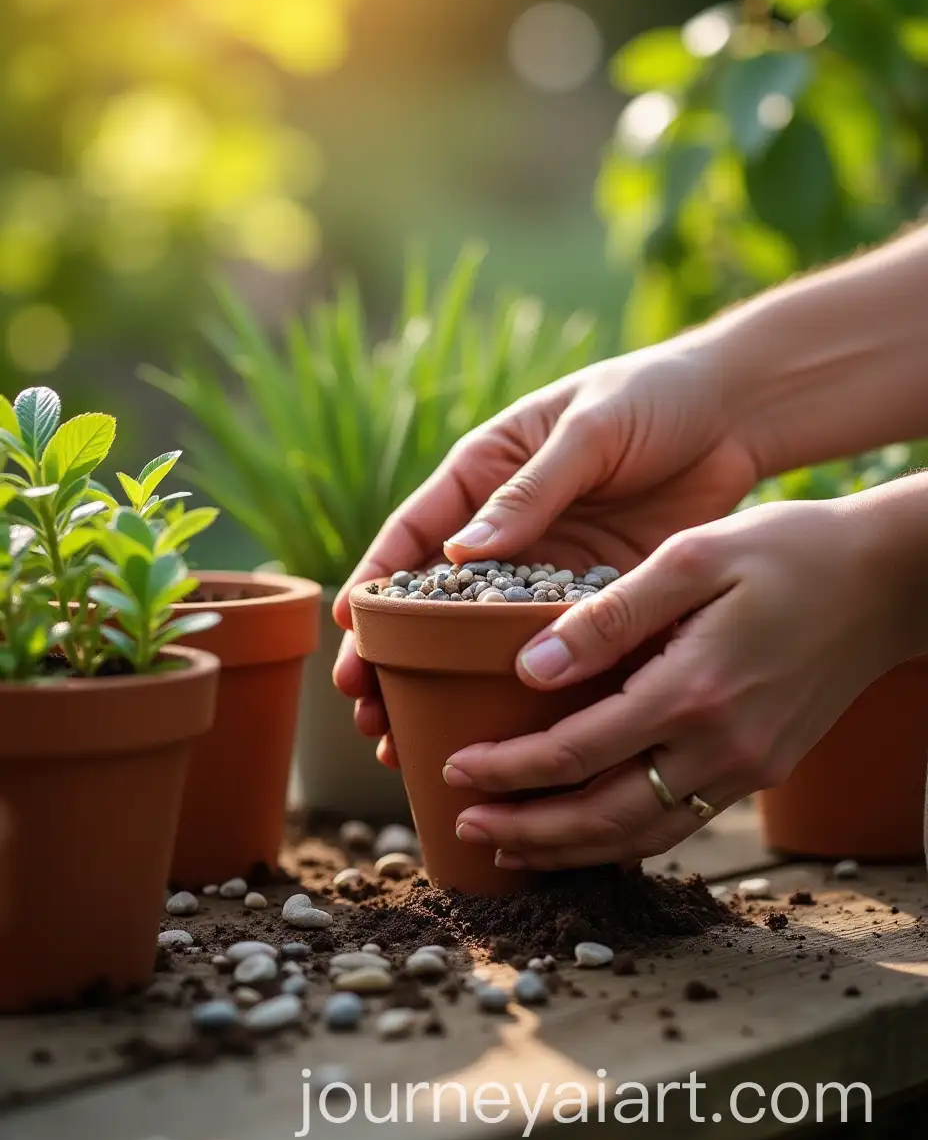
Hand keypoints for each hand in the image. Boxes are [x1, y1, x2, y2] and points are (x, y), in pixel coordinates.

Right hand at [333, 337, 761, 766]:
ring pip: (481, 636)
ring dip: (446, 688)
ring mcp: (547, 567)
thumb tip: (461, 554)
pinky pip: (551, 644)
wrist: (735, 414)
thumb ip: (530, 490)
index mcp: (484, 473)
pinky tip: (503, 732)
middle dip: (394, 658)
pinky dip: (523, 688)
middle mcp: (505, 527)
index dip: (373, 584)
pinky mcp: (594, 595)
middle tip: (368, 715)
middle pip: (433, 601)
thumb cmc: (651, 396)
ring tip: (410, 743)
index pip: (411, 534)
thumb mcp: (588, 431)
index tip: (347, 635)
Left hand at [444, 495, 909, 869]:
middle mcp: (720, 747)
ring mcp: (745, 768)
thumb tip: (530, 668)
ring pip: (640, 836)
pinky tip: (587, 835)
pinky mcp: (759, 769)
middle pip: (602, 816)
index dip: (509, 769)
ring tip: (509, 847)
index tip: (456, 768)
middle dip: (526, 829)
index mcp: (693, 690)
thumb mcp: (692, 557)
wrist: (886, 584)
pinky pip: (678, 824)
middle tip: (464, 826)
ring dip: (569, 849)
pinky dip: (622, 840)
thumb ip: (610, 616)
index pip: (577, 752)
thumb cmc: (787, 553)